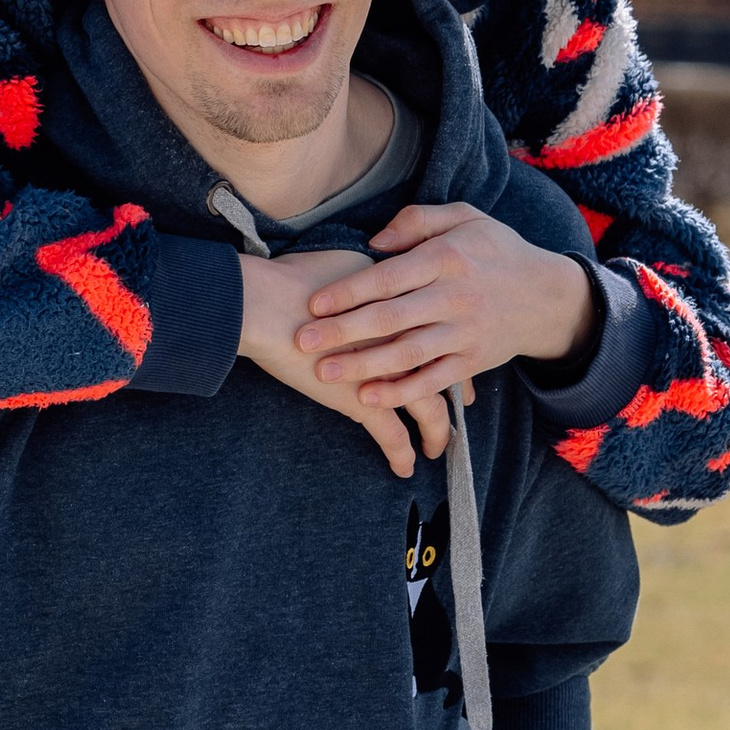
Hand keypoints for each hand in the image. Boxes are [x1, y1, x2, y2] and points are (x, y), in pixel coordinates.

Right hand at [236, 252, 448, 477]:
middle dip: (454, 389)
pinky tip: (405, 467)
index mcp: (405, 303)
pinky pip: (392, 434)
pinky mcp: (362, 400)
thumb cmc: (295, 278)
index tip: (457, 356)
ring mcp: (387, 372)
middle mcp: (405, 340)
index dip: (452, 346)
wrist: (265, 302)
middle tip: (464, 403)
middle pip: (444, 370)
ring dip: (436, 431)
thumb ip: (373, 275)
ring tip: (436, 447)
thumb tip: (380, 273)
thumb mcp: (346, 262)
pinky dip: (400, 453)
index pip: (440, 330)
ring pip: (428, 408)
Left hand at [300, 202, 592, 418]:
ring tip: (325, 373)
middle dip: (344, 332)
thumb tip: (373, 241)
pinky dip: (402, 392)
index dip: (348, 291)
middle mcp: (456, 296)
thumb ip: (417, 221)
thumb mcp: (465, 217)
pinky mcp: (473, 362)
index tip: (313, 303)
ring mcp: (465, 332)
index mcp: (447, 257)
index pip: (388, 277)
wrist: (548, 295)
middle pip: (391, 318)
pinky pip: (433, 381)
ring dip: (364, 366)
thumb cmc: (495, 251)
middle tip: (303, 341)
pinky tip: (370, 398)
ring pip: (408, 353)